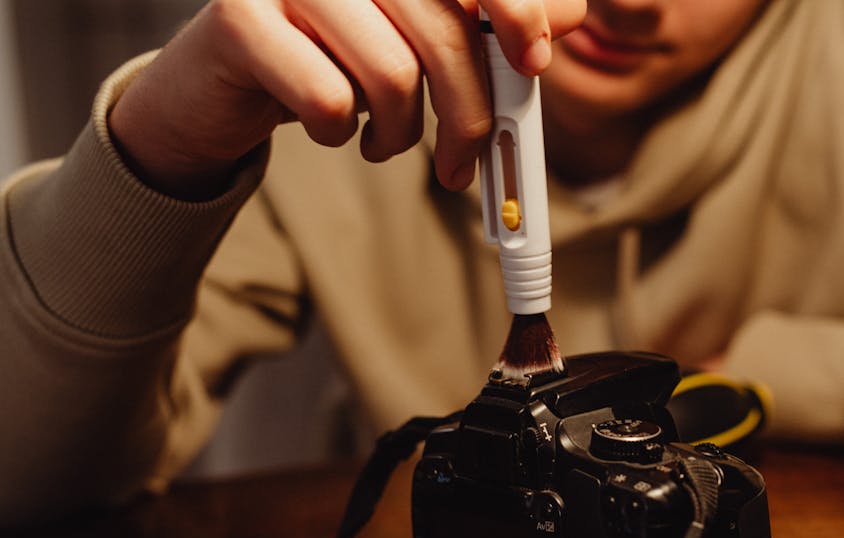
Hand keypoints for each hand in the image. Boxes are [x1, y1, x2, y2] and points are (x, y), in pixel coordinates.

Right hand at [107, 0, 584, 198]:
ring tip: (381, 138)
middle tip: (463, 162)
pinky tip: (328, 125)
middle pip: (443, 32)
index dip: (516, 9)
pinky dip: (341, 133)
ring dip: (400, 133)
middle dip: (468, 113)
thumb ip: (489, 23)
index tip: (534, 60)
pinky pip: (329, 100)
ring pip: (392, 73)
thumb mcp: (418, 39)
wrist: (222, 80)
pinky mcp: (238, 17)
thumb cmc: (334, 57)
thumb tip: (567, 14)